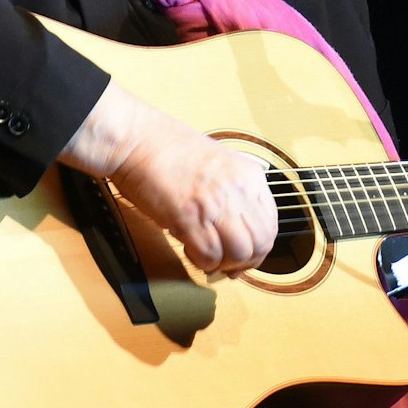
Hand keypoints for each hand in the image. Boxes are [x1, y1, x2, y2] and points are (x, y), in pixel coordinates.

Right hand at [60, 83, 275, 273]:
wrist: (136, 139)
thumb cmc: (168, 149)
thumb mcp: (219, 163)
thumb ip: (234, 191)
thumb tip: (238, 228)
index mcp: (249, 176)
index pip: (271, 224)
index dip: (260, 248)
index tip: (246, 257)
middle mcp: (238, 190)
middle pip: (260, 243)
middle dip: (246, 262)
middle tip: (229, 267)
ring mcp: (215, 204)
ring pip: (239, 254)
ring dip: (225, 265)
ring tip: (209, 259)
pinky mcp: (189, 218)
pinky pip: (209, 256)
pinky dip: (202, 263)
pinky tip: (191, 251)